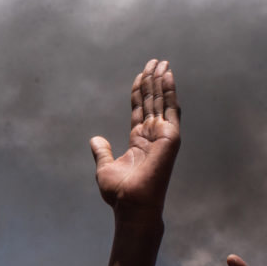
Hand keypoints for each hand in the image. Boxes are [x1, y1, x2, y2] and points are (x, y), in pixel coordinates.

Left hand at [89, 58, 180, 223]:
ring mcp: (163, 135)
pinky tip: (167, 75)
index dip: (139, 91)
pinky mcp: (170, 137)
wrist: (131, 205)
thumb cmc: (120, 193)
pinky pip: (170, 109)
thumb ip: (102, 151)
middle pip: (152, 101)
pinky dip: (169, 91)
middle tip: (154, 60)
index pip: (140, 110)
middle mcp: (153, 136)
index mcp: (139, 141)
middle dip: (152, 80)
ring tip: (161, 62)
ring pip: (162, 101)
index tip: (140, 74)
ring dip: (161, 81)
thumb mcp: (105, 167)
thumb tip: (96, 140)